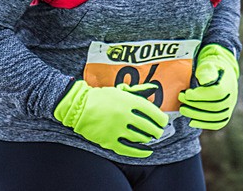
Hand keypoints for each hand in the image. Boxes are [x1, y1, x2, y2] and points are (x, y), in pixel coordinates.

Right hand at [54, 80, 168, 157]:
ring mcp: (117, 129)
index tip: (163, 121)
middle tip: (158, 131)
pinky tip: (147, 152)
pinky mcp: (109, 141)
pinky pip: (129, 150)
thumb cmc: (102, 97)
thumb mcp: (120, 90)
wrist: (79, 107)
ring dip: (149, 139)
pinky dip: (140, 152)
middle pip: (149, 127)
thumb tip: (154, 89)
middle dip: (157, 131)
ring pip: (141, 138)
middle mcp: (124, 115)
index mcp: (128, 101)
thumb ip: (138, 91)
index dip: (161, 119)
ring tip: (150, 137)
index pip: (153, 112)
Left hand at [178, 44, 238, 129]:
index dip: (200, 95)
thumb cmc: (212, 68)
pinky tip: (192, 121)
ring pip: (216, 117)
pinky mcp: (226, 115)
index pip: (216, 93)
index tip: (187, 93)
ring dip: (197, 115)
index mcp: (229, 84)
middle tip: (181, 99)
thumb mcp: (208, 65)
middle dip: (196, 104)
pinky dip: (204, 124)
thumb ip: (206, 72)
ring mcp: (230, 108)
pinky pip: (217, 123)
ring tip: (183, 109)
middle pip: (215, 106)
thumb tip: (204, 81)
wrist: (221, 74)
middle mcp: (232, 98)